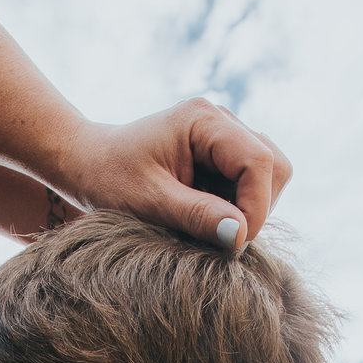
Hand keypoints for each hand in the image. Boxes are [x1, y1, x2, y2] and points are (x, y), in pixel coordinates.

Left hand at [64, 101, 291, 249]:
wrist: (88, 165)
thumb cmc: (109, 179)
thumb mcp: (148, 203)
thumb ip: (196, 216)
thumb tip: (241, 235)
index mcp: (204, 120)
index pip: (259, 161)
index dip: (256, 207)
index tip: (234, 243)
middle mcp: (221, 121)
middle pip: (275, 167)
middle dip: (257, 208)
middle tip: (220, 238)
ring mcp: (225, 138)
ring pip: (270, 177)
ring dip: (248, 210)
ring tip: (207, 227)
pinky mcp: (222, 158)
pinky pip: (251, 186)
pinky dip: (237, 209)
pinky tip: (205, 219)